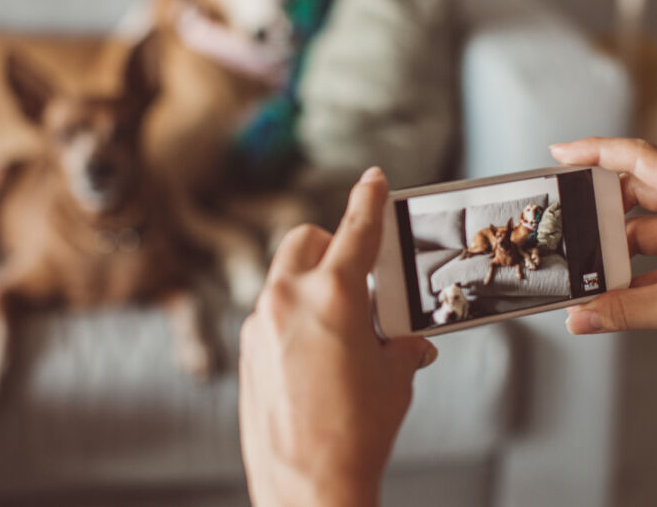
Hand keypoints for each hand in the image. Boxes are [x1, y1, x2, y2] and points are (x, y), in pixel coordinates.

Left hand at [239, 167, 437, 506]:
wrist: (308, 484)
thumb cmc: (356, 432)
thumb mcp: (395, 378)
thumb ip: (401, 346)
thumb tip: (410, 344)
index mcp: (334, 293)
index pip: (356, 228)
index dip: (369, 198)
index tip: (373, 179)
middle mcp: (289, 298)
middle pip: (305, 240)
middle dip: (331, 244)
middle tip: (359, 274)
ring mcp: (260, 324)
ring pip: (284, 279)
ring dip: (312, 285)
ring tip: (341, 329)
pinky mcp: (246, 352)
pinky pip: (270, 314)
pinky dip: (293, 318)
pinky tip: (315, 357)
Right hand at [551, 138, 656, 379]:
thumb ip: (622, 310)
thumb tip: (578, 316)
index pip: (642, 158)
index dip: (597, 152)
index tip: (562, 154)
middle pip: (638, 192)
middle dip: (600, 209)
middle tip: (565, 217)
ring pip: (643, 230)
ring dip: (615, 250)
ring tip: (585, 267)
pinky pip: (654, 257)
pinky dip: (631, 273)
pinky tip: (610, 293)